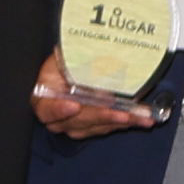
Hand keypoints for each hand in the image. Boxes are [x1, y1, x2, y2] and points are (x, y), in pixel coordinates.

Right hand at [29, 45, 159, 138]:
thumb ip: (74, 60)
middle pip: (75, 121)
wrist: (70, 68)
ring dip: (118, 121)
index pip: (46, 109)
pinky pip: (106, 127)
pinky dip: (124, 122)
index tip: (73, 105)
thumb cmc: (65, 62)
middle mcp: (57, 116)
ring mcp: (73, 124)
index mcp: (43, 97)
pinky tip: (139, 118)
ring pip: (95, 126)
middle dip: (101, 116)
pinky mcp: (91, 127)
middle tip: (121, 113)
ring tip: (139, 116)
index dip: (58, 110)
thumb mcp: (66, 56)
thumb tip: (95, 60)